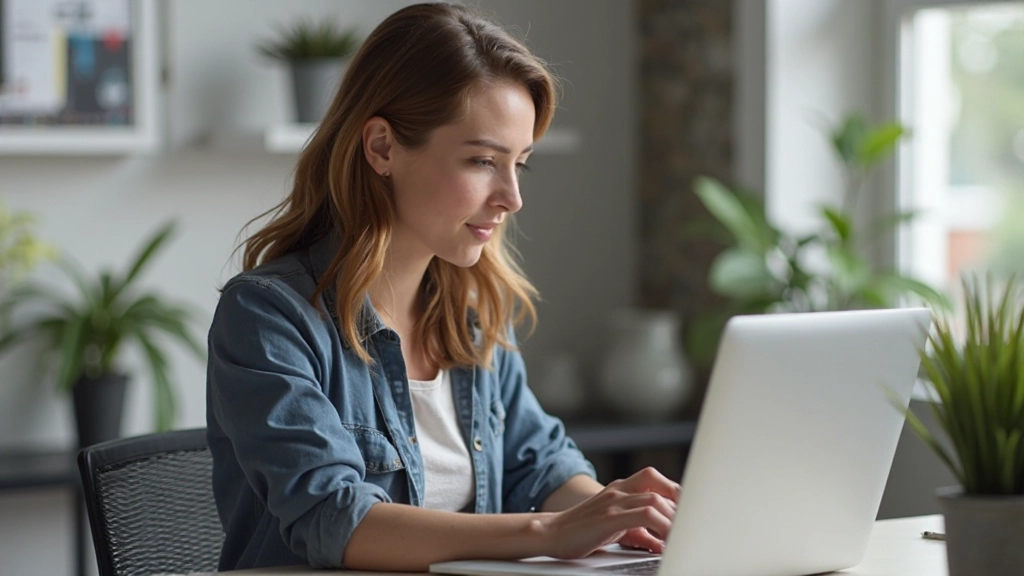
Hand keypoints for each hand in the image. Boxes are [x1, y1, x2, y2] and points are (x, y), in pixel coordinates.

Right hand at [538, 467, 679, 558]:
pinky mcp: (609, 517)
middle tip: (691, 525)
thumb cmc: (582, 531)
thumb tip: (660, 542)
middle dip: (680, 507)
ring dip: (673, 519)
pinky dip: (661, 526)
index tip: (689, 510)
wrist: (551, 533)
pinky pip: (644, 516)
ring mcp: (613, 502)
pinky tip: (665, 541)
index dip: (675, 492)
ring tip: (682, 535)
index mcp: (619, 489)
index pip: (655, 479)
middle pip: (659, 488)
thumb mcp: (615, 526)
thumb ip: (638, 530)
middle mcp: (618, 490)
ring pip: (655, 500)